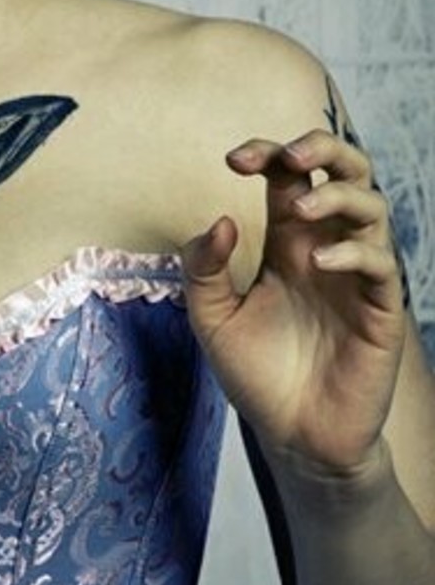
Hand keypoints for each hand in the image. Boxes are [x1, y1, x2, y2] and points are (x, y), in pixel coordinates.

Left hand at [181, 130, 406, 476]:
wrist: (293, 437)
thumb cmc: (257, 374)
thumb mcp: (212, 319)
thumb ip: (203, 270)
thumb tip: (217, 220)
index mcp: (287, 243)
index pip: (287, 177)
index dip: (267, 154)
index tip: (233, 160)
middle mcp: (326, 248)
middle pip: (343, 171)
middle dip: (322, 147)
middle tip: (292, 156)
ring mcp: (356, 276)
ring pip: (370, 207)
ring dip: (337, 196)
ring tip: (300, 211)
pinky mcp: (380, 310)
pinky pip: (381, 264)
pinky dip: (353, 252)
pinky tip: (319, 263)